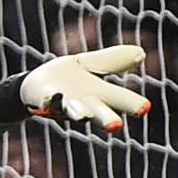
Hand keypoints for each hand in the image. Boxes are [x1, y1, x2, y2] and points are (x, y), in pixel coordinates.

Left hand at [20, 45, 150, 131]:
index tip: (145, 107)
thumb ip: (111, 60)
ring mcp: (64, 104)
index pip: (122, 100)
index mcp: (101, 94)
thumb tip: (141, 52)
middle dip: (107, 119)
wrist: (32, 86)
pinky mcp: (44, 99)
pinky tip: (53, 95)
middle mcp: (85, 103)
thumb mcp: (88, 65)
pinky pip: (48, 101)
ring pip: (74, 111)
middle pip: (100, 113)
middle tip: (115, 125)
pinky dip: (51, 99)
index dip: (133, 104)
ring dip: (79, 112)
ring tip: (84, 114)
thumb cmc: (65, 79)